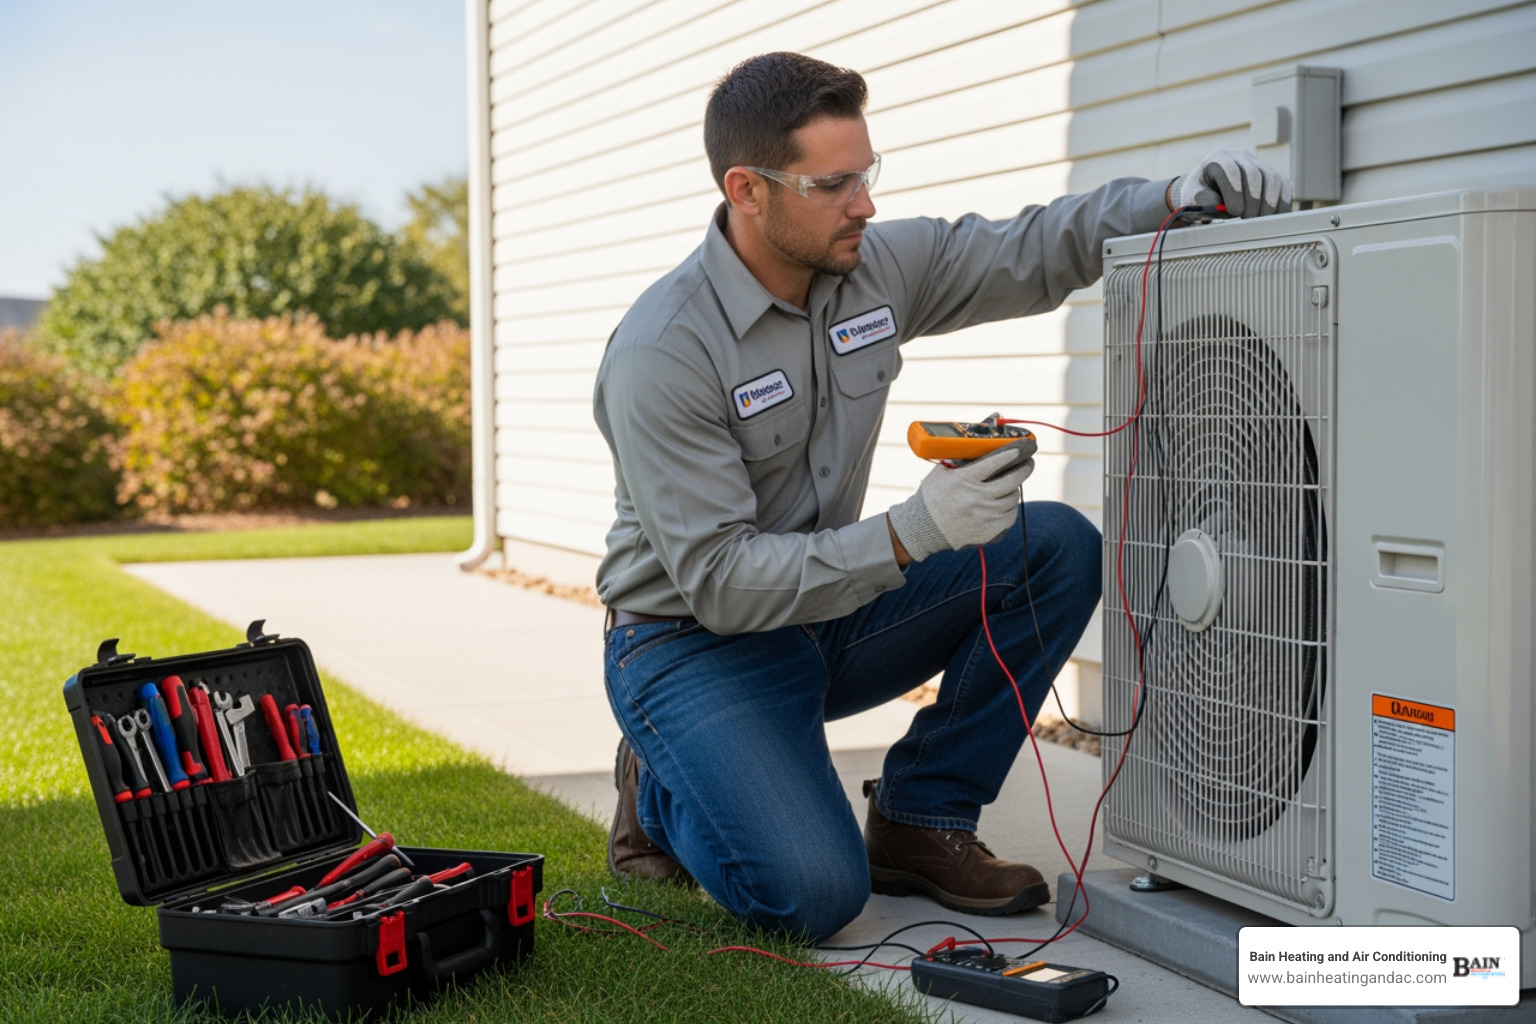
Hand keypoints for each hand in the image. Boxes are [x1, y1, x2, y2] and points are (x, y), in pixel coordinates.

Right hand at [886, 441, 1034, 562]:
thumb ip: (969, 444)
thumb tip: (994, 417)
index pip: (996, 462)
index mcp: (963, 479)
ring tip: (1008, 484)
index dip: (1012, 453)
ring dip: (1013, 489)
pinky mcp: (989, 531)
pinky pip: (1011, 515)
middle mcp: (976, 498)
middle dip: (1025, 468)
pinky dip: (1009, 507)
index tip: (1022, 448)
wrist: (924, 528)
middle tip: (1028, 462)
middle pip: (1012, 480)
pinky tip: (1002, 502)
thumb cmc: (935, 492)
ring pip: (1013, 497)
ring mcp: (984, 516)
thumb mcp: (945, 467)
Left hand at [1170, 149, 1291, 216]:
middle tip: (1247, 219)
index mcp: (1217, 159)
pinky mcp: (1270, 175)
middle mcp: (1239, 157)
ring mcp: (1257, 164)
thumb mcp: (1191, 200)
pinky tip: (1274, 218)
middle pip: (1254, 174)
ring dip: (1268, 203)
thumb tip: (1224, 208)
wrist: (1205, 192)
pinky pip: (1283, 185)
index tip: (1234, 212)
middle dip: (1253, 200)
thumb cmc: (1197, 198)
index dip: (1235, 192)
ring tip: (1258, 221)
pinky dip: (1281, 202)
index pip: (1231, 170)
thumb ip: (1203, 202)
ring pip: (1272, 179)